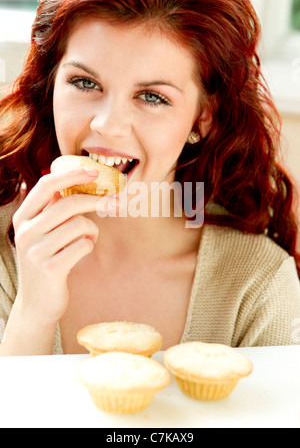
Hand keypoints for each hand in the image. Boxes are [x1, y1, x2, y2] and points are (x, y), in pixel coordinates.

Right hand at [12, 168, 99, 325]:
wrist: (37, 304)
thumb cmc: (47, 260)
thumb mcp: (42, 233)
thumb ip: (53, 209)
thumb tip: (78, 181)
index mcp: (23, 217)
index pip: (45, 185)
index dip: (71, 174)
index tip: (94, 171)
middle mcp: (25, 231)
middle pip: (69, 203)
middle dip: (97, 201)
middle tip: (115, 202)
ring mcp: (36, 251)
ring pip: (79, 225)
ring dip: (91, 232)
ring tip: (86, 240)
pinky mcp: (50, 268)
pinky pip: (83, 245)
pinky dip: (89, 246)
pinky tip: (81, 253)